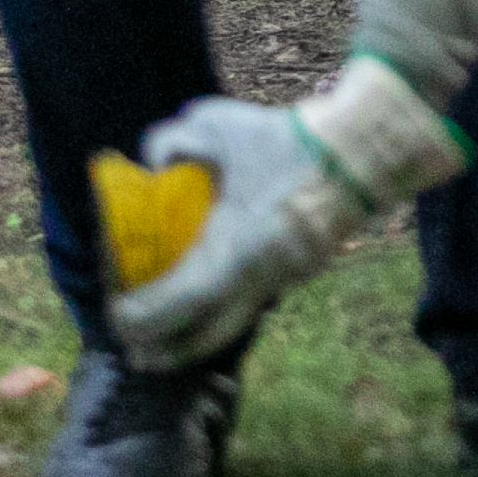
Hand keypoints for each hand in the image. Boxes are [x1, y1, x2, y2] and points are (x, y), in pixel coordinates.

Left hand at [114, 57, 465, 369]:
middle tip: (136, 353)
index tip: (116, 314)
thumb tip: (151, 162)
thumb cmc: (285, 139)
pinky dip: (225, 309)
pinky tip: (210, 302)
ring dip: (197, 335)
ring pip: (235, 322)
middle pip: (208, 335)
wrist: (361, 150)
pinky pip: (255, 301)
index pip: (179, 303)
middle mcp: (261, 279)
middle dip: (167, 350)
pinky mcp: (303, 271)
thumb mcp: (220, 123)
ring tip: (166, 342)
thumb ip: (174, 139)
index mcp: (236, 252)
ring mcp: (286, 279)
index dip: (143, 317)